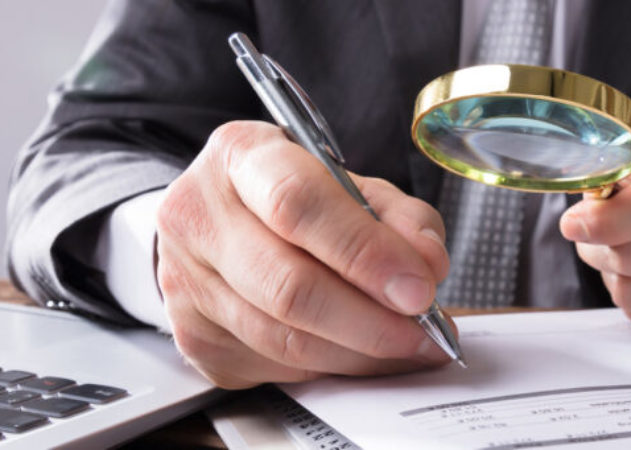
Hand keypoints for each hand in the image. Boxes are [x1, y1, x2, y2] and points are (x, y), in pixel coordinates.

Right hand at [155, 121, 451, 388]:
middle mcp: (197, 216)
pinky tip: (366, 355)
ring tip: (410, 347)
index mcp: (240, 156)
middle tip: (425, 332)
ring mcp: (185, 283)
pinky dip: (334, 366)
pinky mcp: (194, 338)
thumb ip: (398, 216)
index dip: (365, 252)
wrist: (217, 222)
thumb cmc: (293, 197)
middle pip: (289, 286)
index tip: (419, 288)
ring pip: (285, 340)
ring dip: (361, 353)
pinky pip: (276, 367)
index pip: (298, 204)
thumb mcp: (350, 183)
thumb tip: (428, 265)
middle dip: (372, 320)